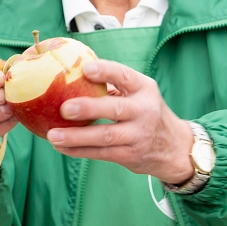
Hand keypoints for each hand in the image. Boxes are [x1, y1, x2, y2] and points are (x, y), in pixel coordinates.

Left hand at [46, 60, 194, 183]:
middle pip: (114, 109)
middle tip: (64, 108)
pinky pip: (101, 153)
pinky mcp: (130, 155)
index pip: (124, 76)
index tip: (84, 69)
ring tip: (52, 135)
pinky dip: (78, 151)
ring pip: (105, 137)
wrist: (174, 148)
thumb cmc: (144, 111)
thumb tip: (72, 72)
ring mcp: (138, 135)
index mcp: (144, 89)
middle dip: (88, 108)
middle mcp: (144, 111)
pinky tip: (60, 147)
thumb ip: (114, 84)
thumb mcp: (139, 93)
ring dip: (76, 137)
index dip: (105, 72)